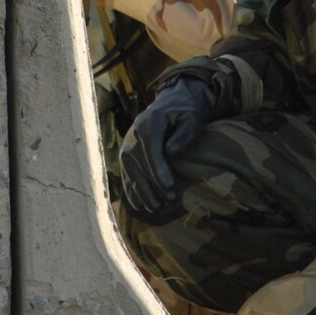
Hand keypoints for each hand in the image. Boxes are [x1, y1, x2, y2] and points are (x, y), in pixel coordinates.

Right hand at [118, 72, 223, 217]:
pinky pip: (126, 176)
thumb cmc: (184, 114)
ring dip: (142, 193)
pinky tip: (140, 206)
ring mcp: (126, 147)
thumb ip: (183, 133)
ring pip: (131, 173)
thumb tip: (171, 152)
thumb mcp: (190, 118)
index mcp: (147, 125)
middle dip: (153, 186)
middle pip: (140, 165)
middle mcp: (132, 137)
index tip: (170, 186)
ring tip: (156, 208)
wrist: (170, 106)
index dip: (159, 170)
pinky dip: (132, 191)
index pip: (151, 150)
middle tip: (169, 201)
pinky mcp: (125, 157)